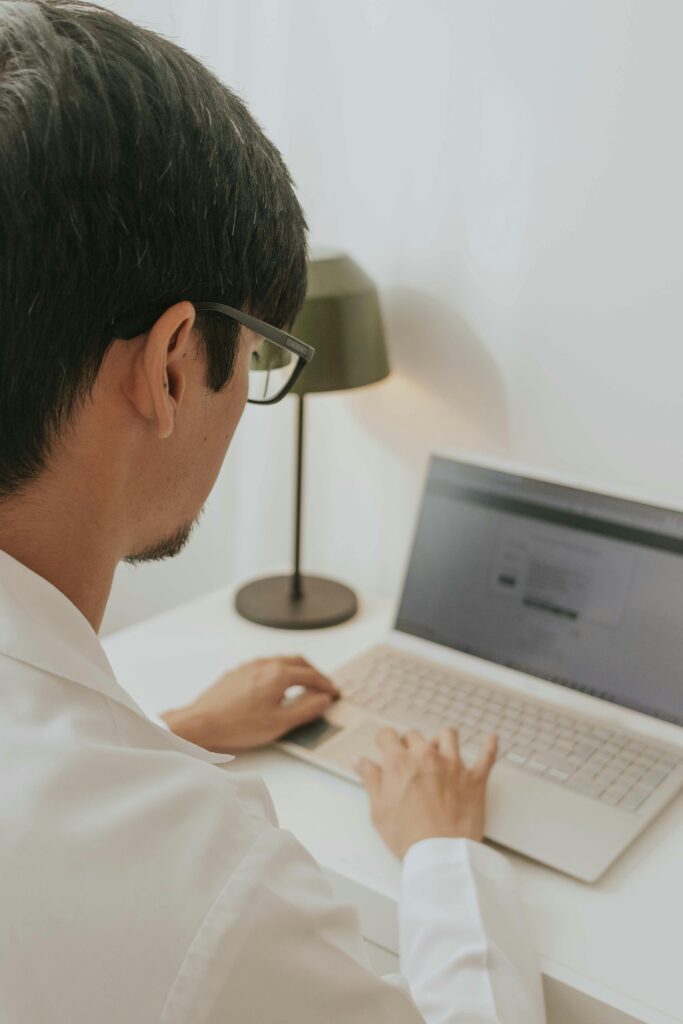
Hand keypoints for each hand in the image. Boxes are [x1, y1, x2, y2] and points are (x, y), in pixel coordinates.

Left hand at [161, 656, 338, 752]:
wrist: (201, 723)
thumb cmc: (236, 724)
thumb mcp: (280, 723)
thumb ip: (306, 710)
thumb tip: (322, 700)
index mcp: (278, 674)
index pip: (311, 675)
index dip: (326, 684)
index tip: (333, 692)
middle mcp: (265, 664)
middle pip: (298, 662)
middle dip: (314, 673)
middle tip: (322, 686)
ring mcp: (249, 666)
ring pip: (280, 661)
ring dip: (296, 671)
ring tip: (302, 686)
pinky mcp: (237, 672)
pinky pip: (265, 666)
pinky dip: (279, 673)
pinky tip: (275, 688)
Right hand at [354, 726, 497, 858]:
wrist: (441, 855)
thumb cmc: (409, 836)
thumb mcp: (378, 810)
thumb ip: (370, 780)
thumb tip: (360, 762)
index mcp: (400, 763)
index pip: (387, 735)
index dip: (384, 741)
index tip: (385, 747)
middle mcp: (426, 756)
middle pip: (415, 734)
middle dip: (409, 743)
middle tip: (409, 758)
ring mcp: (453, 765)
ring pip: (448, 735)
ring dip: (441, 739)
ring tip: (439, 748)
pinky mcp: (474, 779)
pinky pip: (487, 755)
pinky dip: (489, 745)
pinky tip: (490, 739)